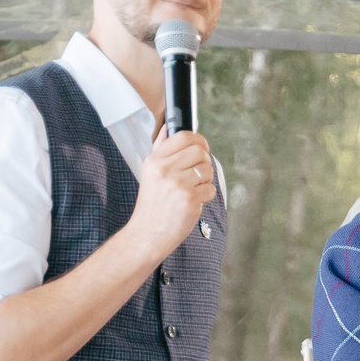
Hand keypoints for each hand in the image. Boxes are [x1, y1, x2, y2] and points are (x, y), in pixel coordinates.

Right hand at [126, 127, 217, 255]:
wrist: (148, 232)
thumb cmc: (152, 203)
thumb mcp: (150, 172)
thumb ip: (161, 149)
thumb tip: (168, 128)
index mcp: (155, 160)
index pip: (183, 136)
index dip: (198, 139)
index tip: (202, 147)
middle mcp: (166, 169)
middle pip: (200, 151)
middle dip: (204, 161)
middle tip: (199, 172)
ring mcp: (179, 184)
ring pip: (207, 170)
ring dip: (206, 179)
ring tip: (193, 189)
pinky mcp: (191, 199)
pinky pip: (211, 189)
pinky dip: (206, 195)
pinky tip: (194, 201)